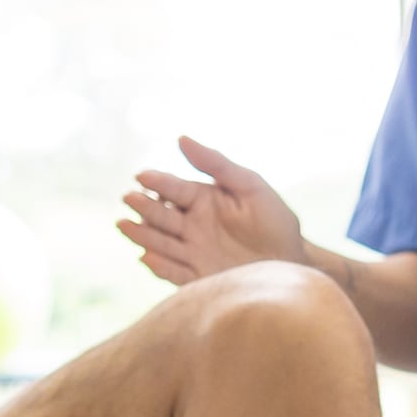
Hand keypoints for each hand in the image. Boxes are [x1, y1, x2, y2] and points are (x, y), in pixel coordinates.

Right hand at [120, 137, 306, 286]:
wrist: (292, 262)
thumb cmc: (275, 220)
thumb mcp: (250, 185)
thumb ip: (216, 164)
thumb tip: (180, 138)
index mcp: (202, 200)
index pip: (174, 188)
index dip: (158, 182)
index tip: (142, 176)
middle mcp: (192, 225)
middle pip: (162, 215)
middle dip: (145, 207)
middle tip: (130, 198)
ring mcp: (193, 252)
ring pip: (162, 242)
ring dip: (142, 234)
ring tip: (124, 225)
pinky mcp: (197, 278)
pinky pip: (174, 272)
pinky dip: (159, 266)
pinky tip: (146, 257)